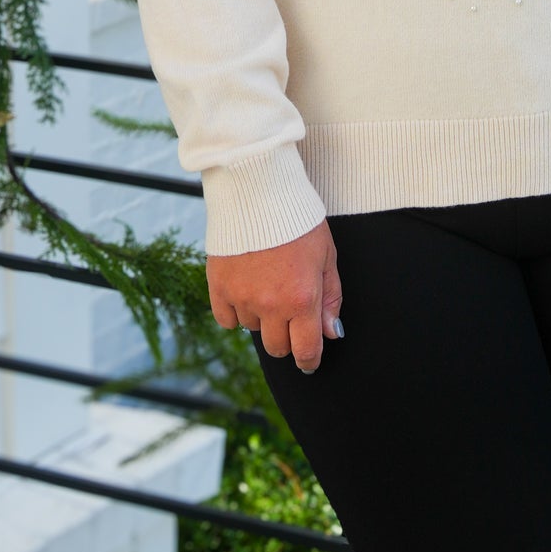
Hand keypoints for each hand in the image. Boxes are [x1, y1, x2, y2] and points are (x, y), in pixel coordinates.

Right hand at [206, 220, 343, 372]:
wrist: (259, 189)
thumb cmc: (299, 220)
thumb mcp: (326, 255)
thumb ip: (330, 297)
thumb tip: (332, 333)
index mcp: (302, 299)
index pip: (305, 351)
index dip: (309, 360)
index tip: (309, 361)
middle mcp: (271, 305)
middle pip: (277, 347)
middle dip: (287, 336)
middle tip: (289, 312)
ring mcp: (242, 297)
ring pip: (253, 329)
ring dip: (261, 316)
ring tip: (267, 283)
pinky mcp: (218, 287)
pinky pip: (227, 320)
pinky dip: (236, 310)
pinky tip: (245, 287)